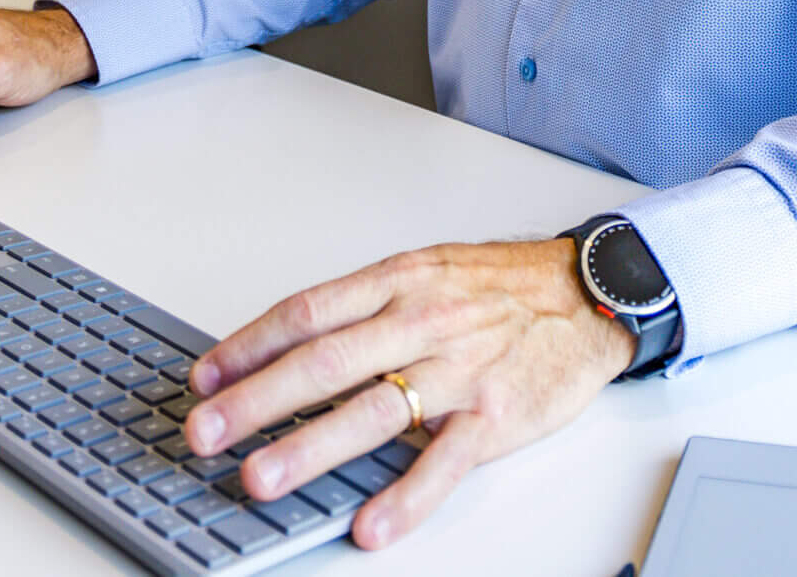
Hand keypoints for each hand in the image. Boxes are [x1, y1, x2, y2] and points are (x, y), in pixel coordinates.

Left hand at [182, 239, 633, 549]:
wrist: (591, 294)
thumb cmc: (504, 287)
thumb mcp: (429, 272)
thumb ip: (366, 305)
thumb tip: (293, 341)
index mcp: (398, 284)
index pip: (307, 313)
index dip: (249, 346)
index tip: (205, 377)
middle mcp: (422, 322)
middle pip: (324, 361)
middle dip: (256, 399)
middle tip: (205, 431)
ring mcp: (459, 371)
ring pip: (373, 409)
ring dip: (309, 448)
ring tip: (261, 478)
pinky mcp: (495, 416)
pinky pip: (443, 462)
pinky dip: (405, 496)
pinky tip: (370, 524)